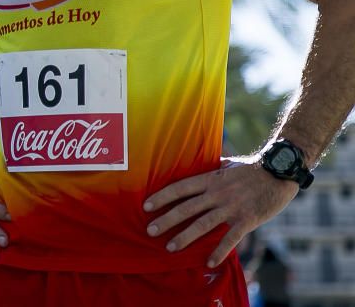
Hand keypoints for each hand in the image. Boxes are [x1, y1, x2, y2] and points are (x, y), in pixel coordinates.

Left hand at [143, 158, 297, 266]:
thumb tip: (197, 164)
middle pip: (186, 208)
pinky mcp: (247, 219)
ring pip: (203, 224)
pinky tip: (209, 263)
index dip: (162, 197)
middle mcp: (217, 193)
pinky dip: (219, 251)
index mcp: (210, 179)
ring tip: (170, 247)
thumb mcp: (227, 164)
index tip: (146, 206)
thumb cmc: (252, 168)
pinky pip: (230, 238)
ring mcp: (231, 207)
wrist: (280, 172)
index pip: (180, 188)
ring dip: (185, 237)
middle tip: (150, 231)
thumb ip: (211, 168)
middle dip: (166, 220)